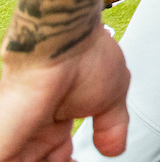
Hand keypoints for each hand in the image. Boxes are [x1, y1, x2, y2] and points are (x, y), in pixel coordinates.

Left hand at [0, 34, 130, 161]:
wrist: (65, 41)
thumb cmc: (86, 56)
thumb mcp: (112, 97)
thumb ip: (113, 125)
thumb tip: (116, 148)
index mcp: (55, 118)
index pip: (56, 155)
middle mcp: (33, 127)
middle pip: (38, 160)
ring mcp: (16, 135)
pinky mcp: (4, 141)